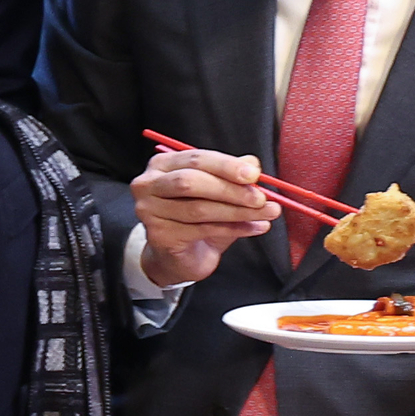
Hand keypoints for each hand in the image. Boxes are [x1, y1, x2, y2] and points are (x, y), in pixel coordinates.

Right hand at [126, 146, 276, 289]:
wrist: (182, 255)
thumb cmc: (198, 219)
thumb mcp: (218, 191)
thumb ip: (232, 175)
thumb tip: (251, 164)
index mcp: (163, 165)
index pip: (196, 159)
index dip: (227, 166)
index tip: (254, 175)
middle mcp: (149, 185)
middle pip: (191, 182)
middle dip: (231, 190)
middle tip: (261, 198)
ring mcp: (149, 211)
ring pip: (198, 209)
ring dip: (238, 212)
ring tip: (265, 214)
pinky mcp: (159, 235)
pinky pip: (201, 230)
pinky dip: (233, 229)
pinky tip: (253, 228)